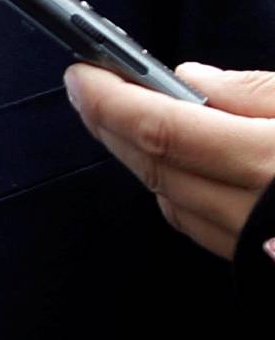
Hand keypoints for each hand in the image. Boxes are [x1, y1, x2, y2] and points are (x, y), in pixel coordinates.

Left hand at [65, 63, 274, 258]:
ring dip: (139, 160)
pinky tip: (173, 168)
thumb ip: (256, 91)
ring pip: (172, 204)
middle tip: (88, 88)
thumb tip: (192, 80)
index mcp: (269, 164)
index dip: (112, 102)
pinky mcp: (259, 264)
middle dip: (113, 126)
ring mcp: (254, 247)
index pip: (164, 131)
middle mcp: (254, 217)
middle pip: (156, 170)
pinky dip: (176, 193)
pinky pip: (202, 229)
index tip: (82, 75)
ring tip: (122, 120)